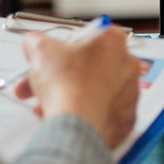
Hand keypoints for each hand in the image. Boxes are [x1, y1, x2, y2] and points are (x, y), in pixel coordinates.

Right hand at [16, 26, 139, 147]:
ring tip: (41, 105)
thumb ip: (36, 40)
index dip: (62, 47)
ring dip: (65, 95)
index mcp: (113, 43)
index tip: (47, 57)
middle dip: (56, 75)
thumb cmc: (66, 83)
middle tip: (34, 83)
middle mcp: (128, 66)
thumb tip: (34, 43)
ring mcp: (129, 95)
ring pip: (91, 91)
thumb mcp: (40, 49)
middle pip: (87, 66)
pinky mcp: (124, 120)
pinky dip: (81, 114)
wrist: (77, 126)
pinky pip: (99, 113)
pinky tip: (60, 117)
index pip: (86, 37)